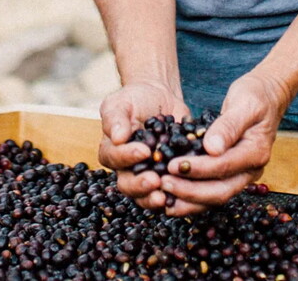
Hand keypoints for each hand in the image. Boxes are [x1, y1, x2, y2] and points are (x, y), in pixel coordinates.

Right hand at [98, 83, 189, 205]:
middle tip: (155, 180)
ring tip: (166, 195)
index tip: (143, 151)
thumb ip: (116, 117)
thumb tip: (117, 137)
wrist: (160, 98)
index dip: (127, 157)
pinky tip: (185, 192)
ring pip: (146, 196)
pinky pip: (170, 193)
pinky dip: (177, 195)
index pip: (114, 158)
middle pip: (127, 185)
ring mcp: (147, 175)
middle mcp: (127, 168)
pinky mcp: (167, 178)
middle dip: (140, 185)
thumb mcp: (121, 101)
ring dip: (154, 198)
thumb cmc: (135, 98)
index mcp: (112, 150)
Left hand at [149, 71, 291, 215]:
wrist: (267, 96)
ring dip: (189, 199)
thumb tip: (212, 148)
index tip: (173, 166)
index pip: (224, 166)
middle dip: (190, 191)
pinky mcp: (231, 173)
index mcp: (256, 152)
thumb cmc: (255, 95)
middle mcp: (251, 170)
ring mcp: (242, 174)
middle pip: (220, 191)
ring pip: (215, 196)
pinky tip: (173, 194)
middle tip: (163, 183)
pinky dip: (192, 195)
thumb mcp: (243, 103)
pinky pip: (211, 188)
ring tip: (163, 195)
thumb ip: (228, 125)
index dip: (198, 168)